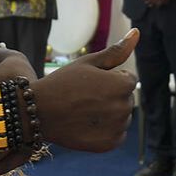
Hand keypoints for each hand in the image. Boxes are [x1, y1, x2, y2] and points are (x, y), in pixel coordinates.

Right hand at [0, 28, 137, 175]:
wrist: (39, 112)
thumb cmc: (64, 82)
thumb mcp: (89, 62)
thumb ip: (116, 51)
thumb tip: (136, 32)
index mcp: (122, 84)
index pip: (128, 79)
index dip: (109, 78)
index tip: (89, 82)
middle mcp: (124, 107)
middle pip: (126, 98)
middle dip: (111, 95)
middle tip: (85, 96)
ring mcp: (117, 127)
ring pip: (122, 116)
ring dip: (110, 113)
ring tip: (84, 110)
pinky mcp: (109, 144)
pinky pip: (118, 133)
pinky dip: (106, 130)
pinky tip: (87, 124)